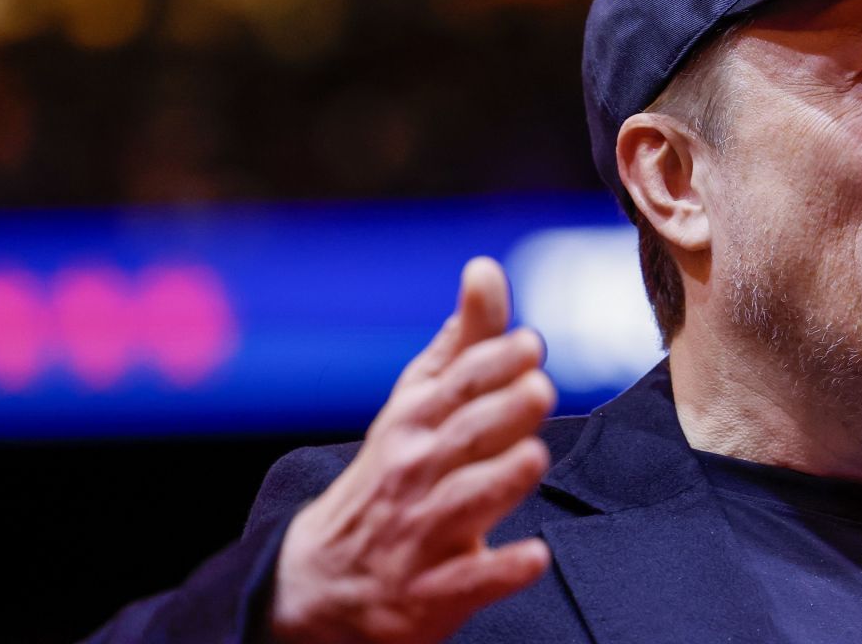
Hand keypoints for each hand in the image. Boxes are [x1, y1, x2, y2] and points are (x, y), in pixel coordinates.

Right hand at [270, 257, 555, 643]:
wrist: (322, 579)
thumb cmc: (394, 471)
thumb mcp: (417, 403)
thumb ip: (463, 342)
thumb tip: (485, 269)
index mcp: (414, 421)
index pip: (456, 385)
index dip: (492, 364)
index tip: (530, 343)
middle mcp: (414, 473)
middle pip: (463, 437)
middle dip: (501, 412)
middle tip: (539, 387)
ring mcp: (421, 535)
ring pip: (464, 503)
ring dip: (499, 480)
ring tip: (533, 457)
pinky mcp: (431, 593)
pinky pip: (468, 582)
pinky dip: (499, 571)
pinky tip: (533, 557)